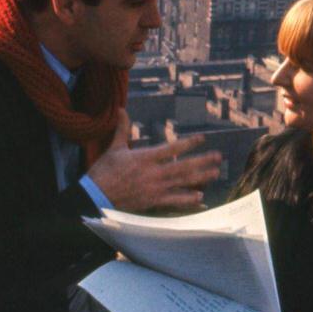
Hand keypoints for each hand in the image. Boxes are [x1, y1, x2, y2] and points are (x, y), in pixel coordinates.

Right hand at [86, 109, 222, 211]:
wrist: (94, 196)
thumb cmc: (103, 171)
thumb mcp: (114, 148)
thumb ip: (122, 129)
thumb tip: (121, 109)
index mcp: (145, 158)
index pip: (172, 148)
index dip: (189, 143)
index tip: (202, 138)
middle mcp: (153, 173)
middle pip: (183, 166)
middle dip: (202, 161)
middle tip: (218, 157)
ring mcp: (154, 188)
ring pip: (182, 182)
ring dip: (200, 178)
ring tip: (215, 174)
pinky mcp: (151, 202)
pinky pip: (173, 201)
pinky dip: (187, 199)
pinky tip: (200, 198)